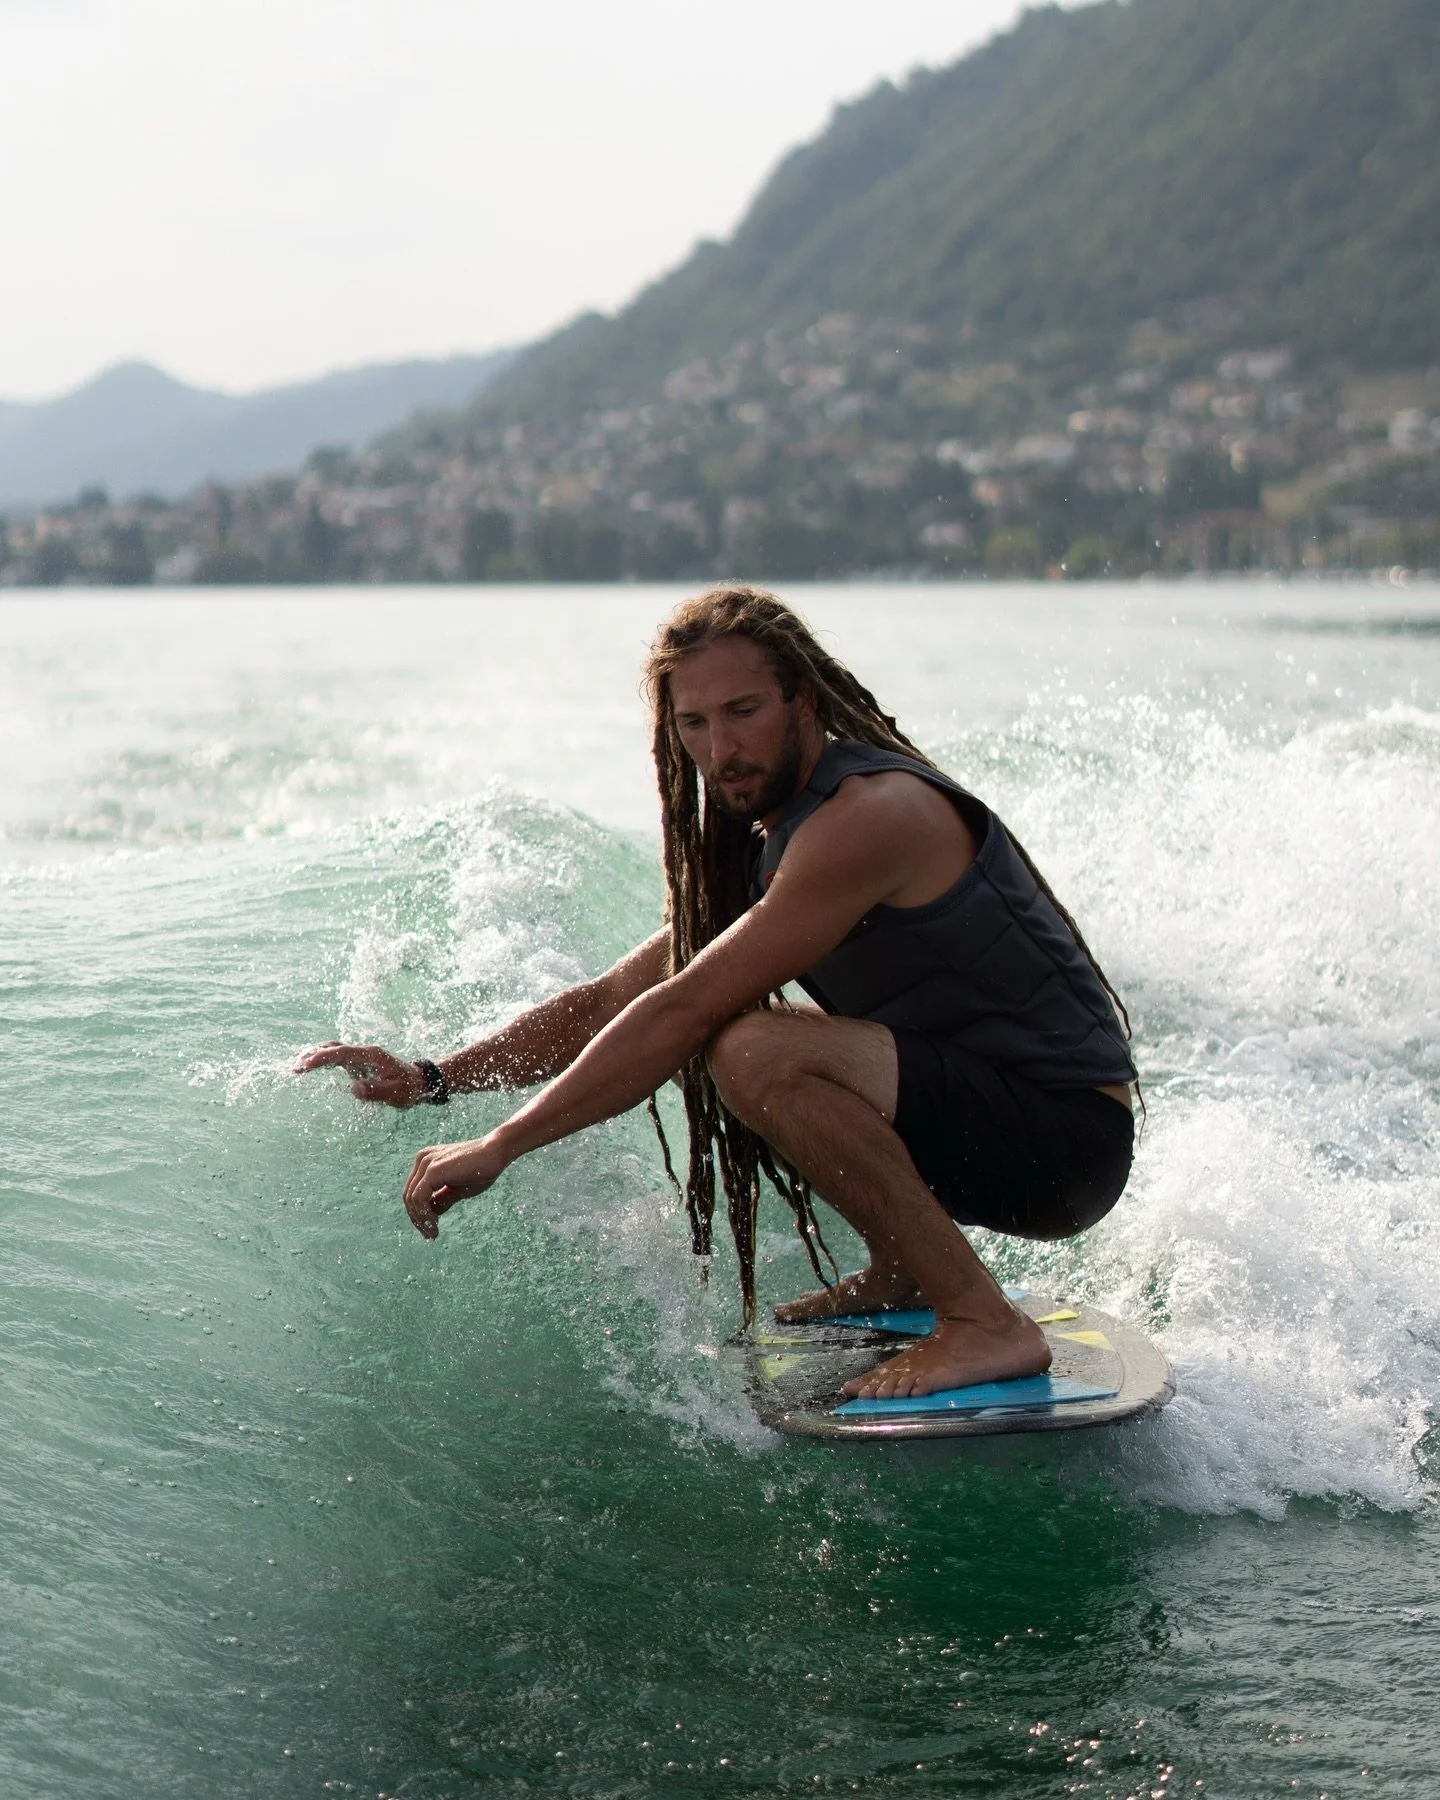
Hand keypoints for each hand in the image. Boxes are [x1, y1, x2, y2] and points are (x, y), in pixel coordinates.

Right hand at [292, 1041, 427, 1106]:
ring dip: (315, 1055)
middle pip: (334, 1047)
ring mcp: (361, 1057)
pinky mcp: (359, 1064)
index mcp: (371, 1055)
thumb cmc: (409, 1088)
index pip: (342, 1052)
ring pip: (334, 1050)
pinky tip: (310, 1066)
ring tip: (296, 1066)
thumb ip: (375, 1091)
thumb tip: (353, 1088)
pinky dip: (322, 1060)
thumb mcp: (396, 1093)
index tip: (305, 1065)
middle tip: (294, 1067)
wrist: (421, 1082)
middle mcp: (364, 1052)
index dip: (322, 1057)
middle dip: (313, 1055)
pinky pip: (337, 1058)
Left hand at [403, 1135, 509, 1238]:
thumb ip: (442, 1199)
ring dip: (420, 1220)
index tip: (430, 1230)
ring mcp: (426, 1163)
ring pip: (411, 1199)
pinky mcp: (432, 1170)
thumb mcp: (457, 1189)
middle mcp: (422, 1159)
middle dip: (417, 1219)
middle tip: (429, 1235)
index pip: (413, 1191)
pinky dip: (424, 1215)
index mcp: (426, 1161)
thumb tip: (431, 1216)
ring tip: (432, 1233)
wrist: (496, 1153)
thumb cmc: (481, 1169)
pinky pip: (419, 1198)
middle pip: (408, 1196)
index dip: (418, 1213)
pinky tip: (435, 1225)